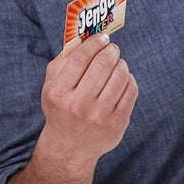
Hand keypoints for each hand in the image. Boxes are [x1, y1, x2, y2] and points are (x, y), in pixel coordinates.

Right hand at [38, 34, 137, 165]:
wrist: (70, 146)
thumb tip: (85, 36)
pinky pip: (131, 90)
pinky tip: (122, 80)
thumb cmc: (61, 108)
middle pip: (102, 64)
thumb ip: (64, 59)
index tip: (102, 37)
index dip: (94, 43)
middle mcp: (78, 105)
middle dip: (111, 51)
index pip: (80, 58)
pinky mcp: (117, 123)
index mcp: (58, 93)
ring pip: (120, 75)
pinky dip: (129, 79)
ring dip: (121, 64)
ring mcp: (100, 115)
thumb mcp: (51, 85)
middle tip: (111, 49)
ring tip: (117, 64)